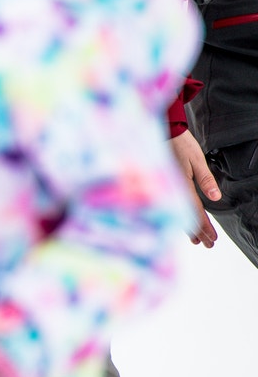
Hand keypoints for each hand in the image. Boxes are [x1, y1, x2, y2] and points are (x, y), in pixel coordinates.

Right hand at [168, 129, 220, 247]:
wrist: (160, 131)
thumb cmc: (178, 143)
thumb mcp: (197, 160)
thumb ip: (206, 180)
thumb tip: (215, 197)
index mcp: (181, 185)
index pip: (195, 212)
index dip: (205, 227)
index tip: (212, 239)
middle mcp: (171, 191)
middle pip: (185, 217)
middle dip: (198, 232)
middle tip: (207, 244)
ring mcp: (165, 190)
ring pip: (177, 214)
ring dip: (188, 228)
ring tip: (196, 239)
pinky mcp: (162, 186)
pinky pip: (172, 207)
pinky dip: (179, 217)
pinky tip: (182, 223)